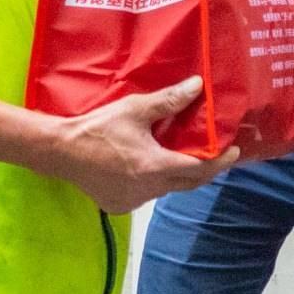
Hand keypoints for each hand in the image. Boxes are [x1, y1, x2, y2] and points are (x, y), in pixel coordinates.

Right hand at [39, 78, 239, 212]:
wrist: (60, 151)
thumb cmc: (98, 128)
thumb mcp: (135, 109)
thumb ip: (169, 101)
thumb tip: (198, 86)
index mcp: (155, 167)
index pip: (200, 169)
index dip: (220, 161)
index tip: (234, 151)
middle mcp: (149, 190)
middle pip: (188, 183)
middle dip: (205, 170)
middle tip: (216, 154)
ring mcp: (134, 201)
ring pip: (168, 190)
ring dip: (178, 175)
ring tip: (182, 156)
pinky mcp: (120, 206)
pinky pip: (148, 195)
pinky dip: (155, 182)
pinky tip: (150, 167)